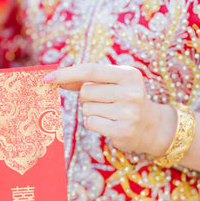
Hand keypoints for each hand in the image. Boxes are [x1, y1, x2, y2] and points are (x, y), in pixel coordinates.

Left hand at [45, 63, 174, 155]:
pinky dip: (93, 123)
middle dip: (87, 98)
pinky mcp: (123, 130)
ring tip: (109, 113)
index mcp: (128, 74)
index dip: (67, 74)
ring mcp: (129, 112)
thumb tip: (54, 79)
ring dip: (91, 112)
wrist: (152, 126)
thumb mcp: (111, 84)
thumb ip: (84, 80)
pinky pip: (90, 123)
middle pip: (85, 92)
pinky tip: (108, 124)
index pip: (90, 70)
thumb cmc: (123, 100)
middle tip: (105, 102)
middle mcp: (131, 91)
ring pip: (86, 109)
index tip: (47, 79)